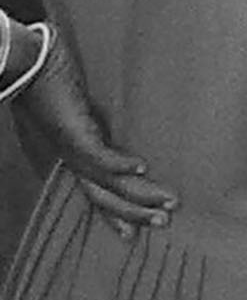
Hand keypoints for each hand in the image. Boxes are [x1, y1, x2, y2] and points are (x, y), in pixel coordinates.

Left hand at [15, 35, 177, 231]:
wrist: (25, 67)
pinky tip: (142, 167)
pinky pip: (99, 155)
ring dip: (138, 196)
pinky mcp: (73, 133)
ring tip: (167, 202)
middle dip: (135, 212)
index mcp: (67, 160)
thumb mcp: (68, 111)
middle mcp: (68, 163)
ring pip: (107, 184)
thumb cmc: (43, 84)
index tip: (133, 232)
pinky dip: (119, 165)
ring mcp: (70, 150)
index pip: (95, 194)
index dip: (115, 214)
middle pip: (104, 197)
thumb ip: (86, 124)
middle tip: (164, 222)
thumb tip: (110, 127)